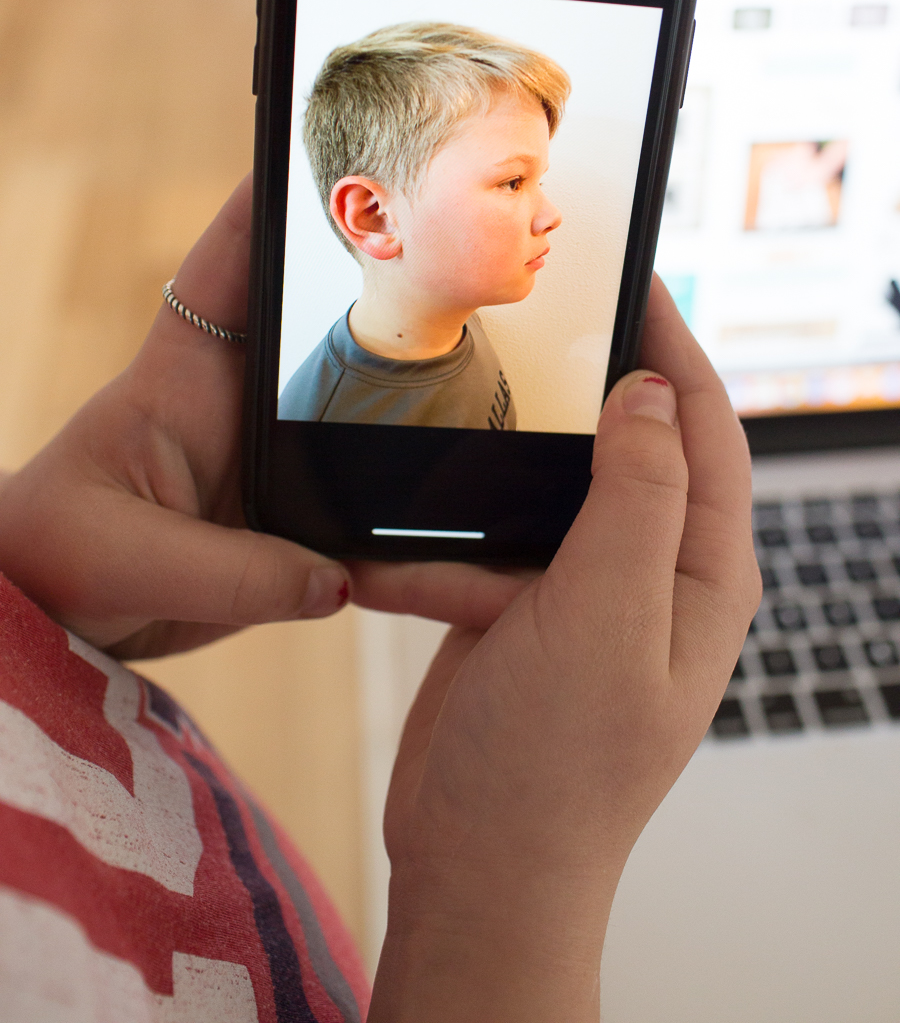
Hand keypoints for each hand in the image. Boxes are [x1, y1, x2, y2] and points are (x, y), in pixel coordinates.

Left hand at [0, 175, 529, 657]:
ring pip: (342, 408)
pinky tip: (441, 499)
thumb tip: (332, 579)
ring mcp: (262, 459)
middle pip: (308, 324)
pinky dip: (394, 494)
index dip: (263, 204)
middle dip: (366, 283)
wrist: (55, 620)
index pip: (221, 269)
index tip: (317, 154)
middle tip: (433, 246)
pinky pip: (354, 496)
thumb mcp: (125, 556)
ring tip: (460, 360)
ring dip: (391, 392)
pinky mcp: (283, 520)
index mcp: (177, 379)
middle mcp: (230, 407)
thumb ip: (229, 573)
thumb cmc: (54, 556)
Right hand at [369, 276, 760, 1022]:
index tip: (634, 278)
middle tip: (538, 323)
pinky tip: (392, 563)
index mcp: (702, 573)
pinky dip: (442, 554)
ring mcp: (584, 596)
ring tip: (453, 432)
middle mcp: (654, 577)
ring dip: (496, 476)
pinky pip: (484, 550)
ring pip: (547, 494)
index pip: (706, 430)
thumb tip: (652, 393)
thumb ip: (637, 499)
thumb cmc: (557, 767)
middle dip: (586, 392)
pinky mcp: (521, 616)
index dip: (675, 349)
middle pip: (631, 449)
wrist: (478, 869)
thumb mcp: (607, 616)